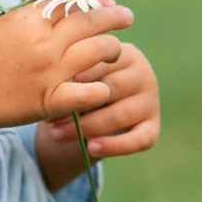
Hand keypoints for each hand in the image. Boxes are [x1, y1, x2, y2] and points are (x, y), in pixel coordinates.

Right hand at [0, 0, 146, 190]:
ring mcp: (48, 71)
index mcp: (29, 19)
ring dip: (113, 50)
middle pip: (93, 21)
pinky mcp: (49, 101)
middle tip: (127, 17)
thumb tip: (63, 4)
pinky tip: (102, 87)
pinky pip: (91, 91)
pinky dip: (102, 87)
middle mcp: (42, 41)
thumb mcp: (2, 27)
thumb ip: (34, 17)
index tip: (108, 3)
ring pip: (101, 50)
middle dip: (115, 17)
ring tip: (116, 52)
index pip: (74, 0)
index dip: (95, 0)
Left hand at [35, 29, 159, 186]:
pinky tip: (91, 148)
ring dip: (86, 127)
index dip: (74, 80)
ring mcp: (151, 101)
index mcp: (125, 53)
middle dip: (78, 106)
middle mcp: (144, 74)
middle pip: (110, 90)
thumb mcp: (77, 75)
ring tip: (57, 135)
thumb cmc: (81, 86)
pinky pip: (139, 140)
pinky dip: (114, 146)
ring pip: (120, 115)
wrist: (92, 113)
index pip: (102, 63)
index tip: (48, 93)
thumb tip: (52, 85)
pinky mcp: (153, 127)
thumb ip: (72, 72)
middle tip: (49, 119)